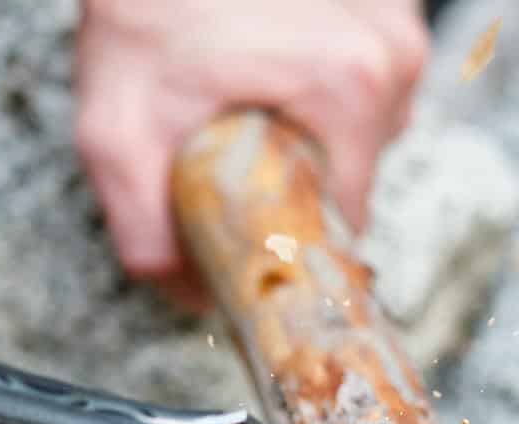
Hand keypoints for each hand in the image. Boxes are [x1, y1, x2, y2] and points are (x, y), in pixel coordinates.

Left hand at [74, 0, 427, 291]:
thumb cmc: (140, 16)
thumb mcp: (118, 136)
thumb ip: (148, 237)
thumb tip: (193, 298)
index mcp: (349, 89)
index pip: (345, 221)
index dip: (288, 235)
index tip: (243, 223)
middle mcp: (392, 55)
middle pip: (355, 175)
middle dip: (291, 179)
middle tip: (228, 147)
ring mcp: (400, 26)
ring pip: (362, 132)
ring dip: (305, 134)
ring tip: (243, 100)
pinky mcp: (391, 9)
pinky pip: (364, 87)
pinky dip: (316, 92)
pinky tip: (267, 68)